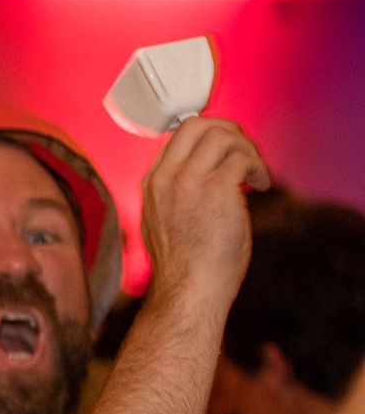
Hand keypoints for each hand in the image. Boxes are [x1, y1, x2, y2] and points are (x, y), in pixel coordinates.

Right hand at [140, 116, 269, 311]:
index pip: (178, 136)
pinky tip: (261, 185)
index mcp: (152, 184)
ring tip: (255, 173)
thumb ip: (177, 192)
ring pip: (222, 136)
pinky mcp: (215, 189)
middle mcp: (165, 177)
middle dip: (228, 129)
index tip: (226, 149)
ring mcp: (188, 181)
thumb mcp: (165, 220)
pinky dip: (258, 167)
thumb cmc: (184, 265)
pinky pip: (242, 158)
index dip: (208, 135)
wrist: (188, 289)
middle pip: (196, 124)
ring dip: (247, 149)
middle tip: (244, 149)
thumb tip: (213, 174)